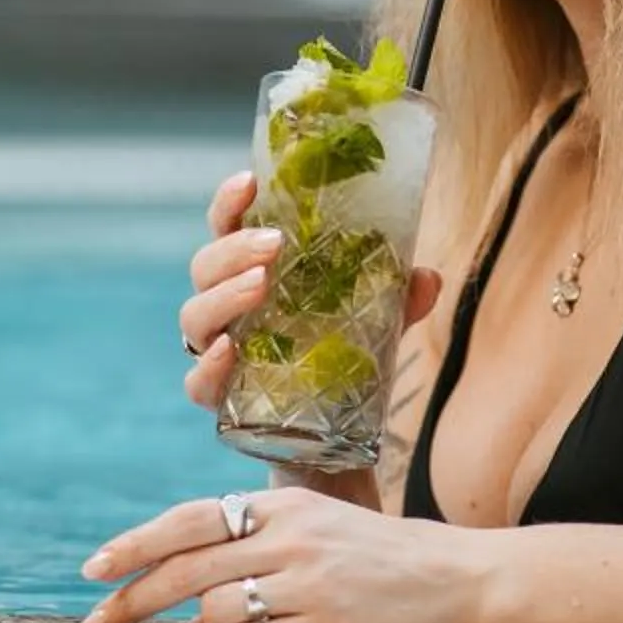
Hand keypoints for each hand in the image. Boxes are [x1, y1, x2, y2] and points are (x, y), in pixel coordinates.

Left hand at [78, 487, 487, 622]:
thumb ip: (258, 529)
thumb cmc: (381, 553)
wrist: (458, 579)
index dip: (137, 542)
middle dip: (130, 593)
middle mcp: (292, 539)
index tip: (95, 566)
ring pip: (213, 604)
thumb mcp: (320, 518)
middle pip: (188, 566)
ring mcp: (308, 586)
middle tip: (93, 620)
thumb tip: (182, 553)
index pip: (191, 518)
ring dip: (169, 621)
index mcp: (286, 505)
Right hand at [179, 172, 441, 413]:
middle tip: (274, 245)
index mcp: (253, 273)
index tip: (251, 179)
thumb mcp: (378, 323)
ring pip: (194, 317)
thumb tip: (427, 278)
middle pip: (205, 267)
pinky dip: (210, 366)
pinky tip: (231, 351)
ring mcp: (218, 353)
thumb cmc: (342, 359)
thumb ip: (400, 299)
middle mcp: (226, 308)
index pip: (227, 228)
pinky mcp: (220, 402)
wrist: (332, 443)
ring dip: (224, 295)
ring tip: (260, 284)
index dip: (230, 202)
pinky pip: (198, 382)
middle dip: (234, 248)